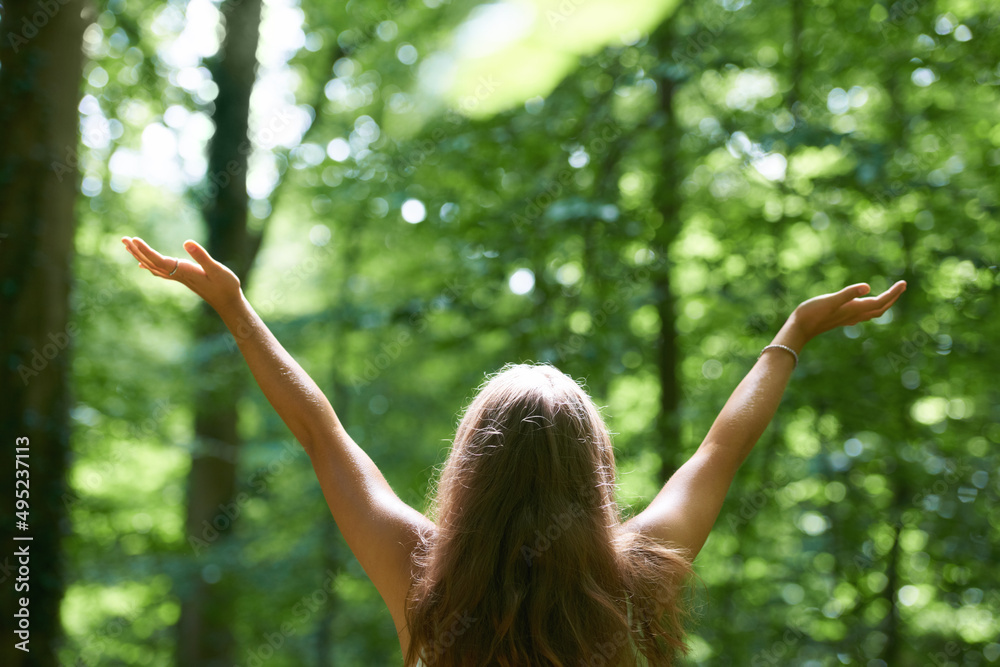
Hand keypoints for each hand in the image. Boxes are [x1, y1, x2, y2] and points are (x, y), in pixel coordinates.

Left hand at [121, 236, 241, 310]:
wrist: (228, 302)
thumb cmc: (226, 286)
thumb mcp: (216, 269)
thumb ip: (202, 256)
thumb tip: (186, 242)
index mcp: (184, 271)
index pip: (158, 260)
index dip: (145, 250)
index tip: (134, 240)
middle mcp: (178, 275)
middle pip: (151, 263)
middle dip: (137, 251)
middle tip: (123, 239)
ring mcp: (179, 277)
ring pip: (153, 266)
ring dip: (140, 256)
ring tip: (128, 246)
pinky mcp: (183, 278)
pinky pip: (160, 271)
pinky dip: (149, 265)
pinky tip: (143, 264)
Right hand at [789, 280, 906, 344]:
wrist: (799, 329)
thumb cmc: (812, 313)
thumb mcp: (830, 300)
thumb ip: (848, 293)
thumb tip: (868, 287)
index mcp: (854, 309)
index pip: (880, 301)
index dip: (893, 293)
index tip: (904, 283)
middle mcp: (854, 315)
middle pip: (880, 308)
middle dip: (893, 298)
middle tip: (902, 286)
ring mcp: (848, 318)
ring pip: (873, 312)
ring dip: (884, 303)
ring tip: (890, 293)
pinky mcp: (841, 318)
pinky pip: (863, 313)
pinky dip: (872, 307)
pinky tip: (867, 303)